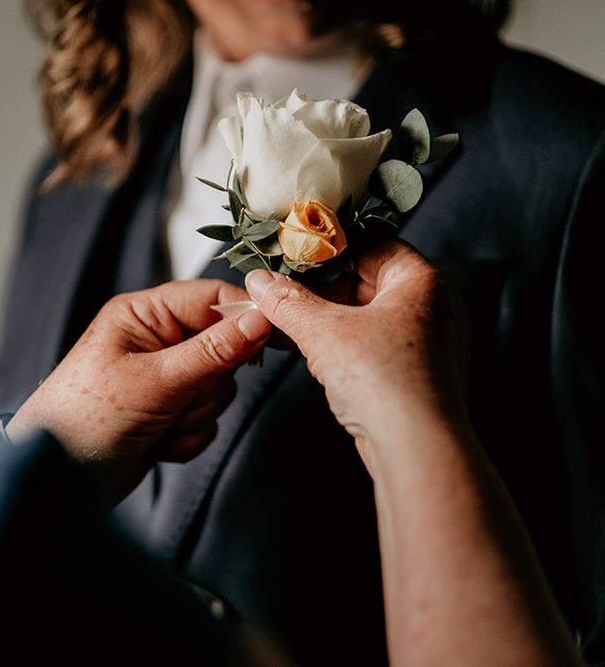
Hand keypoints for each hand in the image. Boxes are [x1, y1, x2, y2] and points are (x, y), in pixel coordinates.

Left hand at [8, 279, 270, 499]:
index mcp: (145, 315)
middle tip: (175, 398)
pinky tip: (155, 442)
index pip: (212, 297)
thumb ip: (213, 351)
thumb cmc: (85, 418)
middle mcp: (158, 341)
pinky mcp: (170, 412)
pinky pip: (207, 420)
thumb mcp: (155, 380)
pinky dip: (186, 437)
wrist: (58, 482)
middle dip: (205, 384)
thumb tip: (261, 320)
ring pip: (218, 390)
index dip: (245, 316)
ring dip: (194, 416)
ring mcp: (166, 379)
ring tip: (157, 424)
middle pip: (224, 348)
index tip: (274, 337)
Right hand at [245, 241, 469, 461]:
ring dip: (332, 320)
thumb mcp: (324, 332)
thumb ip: (288, 302)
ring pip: (370, 317)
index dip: (330, 251)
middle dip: (325, 290)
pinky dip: (347, 346)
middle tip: (288, 294)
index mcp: (423, 282)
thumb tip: (260, 282)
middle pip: (369, 282)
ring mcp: (430, 344)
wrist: (417, 449)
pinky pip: (377, 346)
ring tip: (297, 325)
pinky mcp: (419, 376)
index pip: (372, 245)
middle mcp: (435, 308)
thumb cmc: (386, 381)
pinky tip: (321, 355)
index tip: (295, 258)